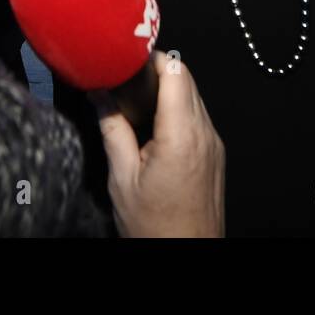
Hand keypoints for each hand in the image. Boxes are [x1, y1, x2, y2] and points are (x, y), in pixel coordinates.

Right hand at [97, 51, 224, 237]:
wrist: (186, 256)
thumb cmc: (154, 227)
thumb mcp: (122, 177)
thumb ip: (112, 129)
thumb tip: (99, 96)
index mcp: (181, 135)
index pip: (176, 72)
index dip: (152, 58)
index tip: (129, 59)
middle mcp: (204, 134)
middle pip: (186, 79)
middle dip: (157, 71)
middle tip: (126, 78)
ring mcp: (214, 144)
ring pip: (194, 97)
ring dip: (169, 90)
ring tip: (136, 102)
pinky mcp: (215, 155)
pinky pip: (199, 118)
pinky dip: (178, 110)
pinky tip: (154, 126)